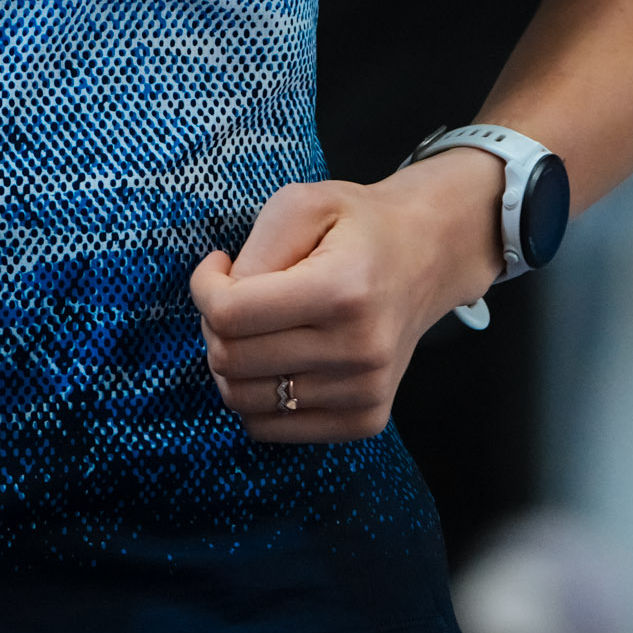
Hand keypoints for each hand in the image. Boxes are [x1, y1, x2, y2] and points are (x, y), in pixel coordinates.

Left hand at [190, 151, 504, 442]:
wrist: (427, 256)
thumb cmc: (358, 227)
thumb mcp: (303, 204)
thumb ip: (256, 251)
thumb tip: (221, 307)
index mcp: (342, 291)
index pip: (230, 314)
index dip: (204, 287)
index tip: (219, 266)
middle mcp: (360, 350)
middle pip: (230, 361)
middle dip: (214, 325)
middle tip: (238, 297)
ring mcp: (366, 392)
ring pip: (242, 401)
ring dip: (232, 364)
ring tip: (259, 328)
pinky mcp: (366, 420)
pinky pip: (270, 428)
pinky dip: (258, 396)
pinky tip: (279, 360)